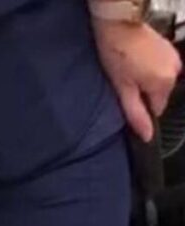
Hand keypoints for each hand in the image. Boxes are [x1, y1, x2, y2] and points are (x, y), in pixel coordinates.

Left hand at [93, 19, 181, 140]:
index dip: (139, 106)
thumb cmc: (117, 55)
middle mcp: (175, 72)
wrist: (118, 24)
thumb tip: (146, 136)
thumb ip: (135, 113)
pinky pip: (160, 68)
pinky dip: (148, 68)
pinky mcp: (169, 49)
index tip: (126, 96)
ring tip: (128, 68)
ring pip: (159, 81)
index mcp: (164, 85)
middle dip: (142, 92)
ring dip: (145, 79)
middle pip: (158, 95)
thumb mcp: (122, 89)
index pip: (156, 109)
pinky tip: (135, 60)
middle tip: (124, 80)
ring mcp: (174, 59)